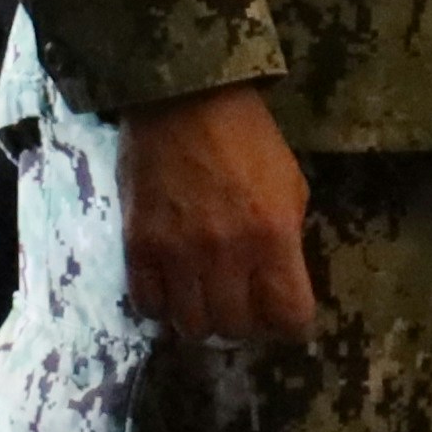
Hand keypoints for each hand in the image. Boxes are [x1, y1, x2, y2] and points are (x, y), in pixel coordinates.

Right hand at [117, 84, 321, 343]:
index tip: (287, 319)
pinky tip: (173, 290)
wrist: (184, 102)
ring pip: (192, 326)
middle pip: (236, 329)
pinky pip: (149, 305)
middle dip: (246, 327)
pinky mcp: (139, 248)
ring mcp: (179, 255)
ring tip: (207, 303)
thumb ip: (286, 239)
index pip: (289, 316)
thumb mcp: (290, 185)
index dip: (291, 326)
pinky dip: (163, 307)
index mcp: (274, 237)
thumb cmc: (248, 140)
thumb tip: (279, 282)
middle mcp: (227, 254)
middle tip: (244, 310)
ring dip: (204, 321)